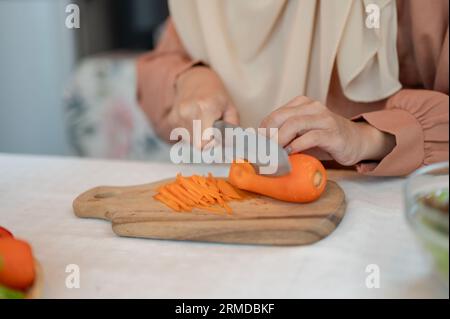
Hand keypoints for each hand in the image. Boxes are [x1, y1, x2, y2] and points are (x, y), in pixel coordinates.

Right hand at [168, 66, 238, 147]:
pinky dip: (190, 133)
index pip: (205, 142)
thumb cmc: (216, 96)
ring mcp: (177, 116)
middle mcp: (188, 112)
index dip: (213, 145)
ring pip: (190, 141)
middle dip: (207, 141)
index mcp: (206, 108)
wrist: (195, 80)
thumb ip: (231, 128)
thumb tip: (228, 146)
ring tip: (203, 123)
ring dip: (198, 137)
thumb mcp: (230, 109)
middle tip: (212, 130)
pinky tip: (194, 121)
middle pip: (197, 144)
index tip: (218, 139)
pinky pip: (182, 136)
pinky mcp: (171, 120)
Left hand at [260, 96, 395, 165]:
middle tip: (262, 150)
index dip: (263, 131)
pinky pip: (311, 137)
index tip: (257, 146)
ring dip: (280, 140)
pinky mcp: (333, 133)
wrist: (356, 141)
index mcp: (302, 104)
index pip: (275, 115)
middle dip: (268, 135)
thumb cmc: (324, 139)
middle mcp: (313, 107)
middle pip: (281, 116)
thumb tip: (260, 147)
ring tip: (274, 153)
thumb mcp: (302, 134)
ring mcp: (324, 119)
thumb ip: (284, 135)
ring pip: (294, 124)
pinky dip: (297, 146)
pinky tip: (291, 153)